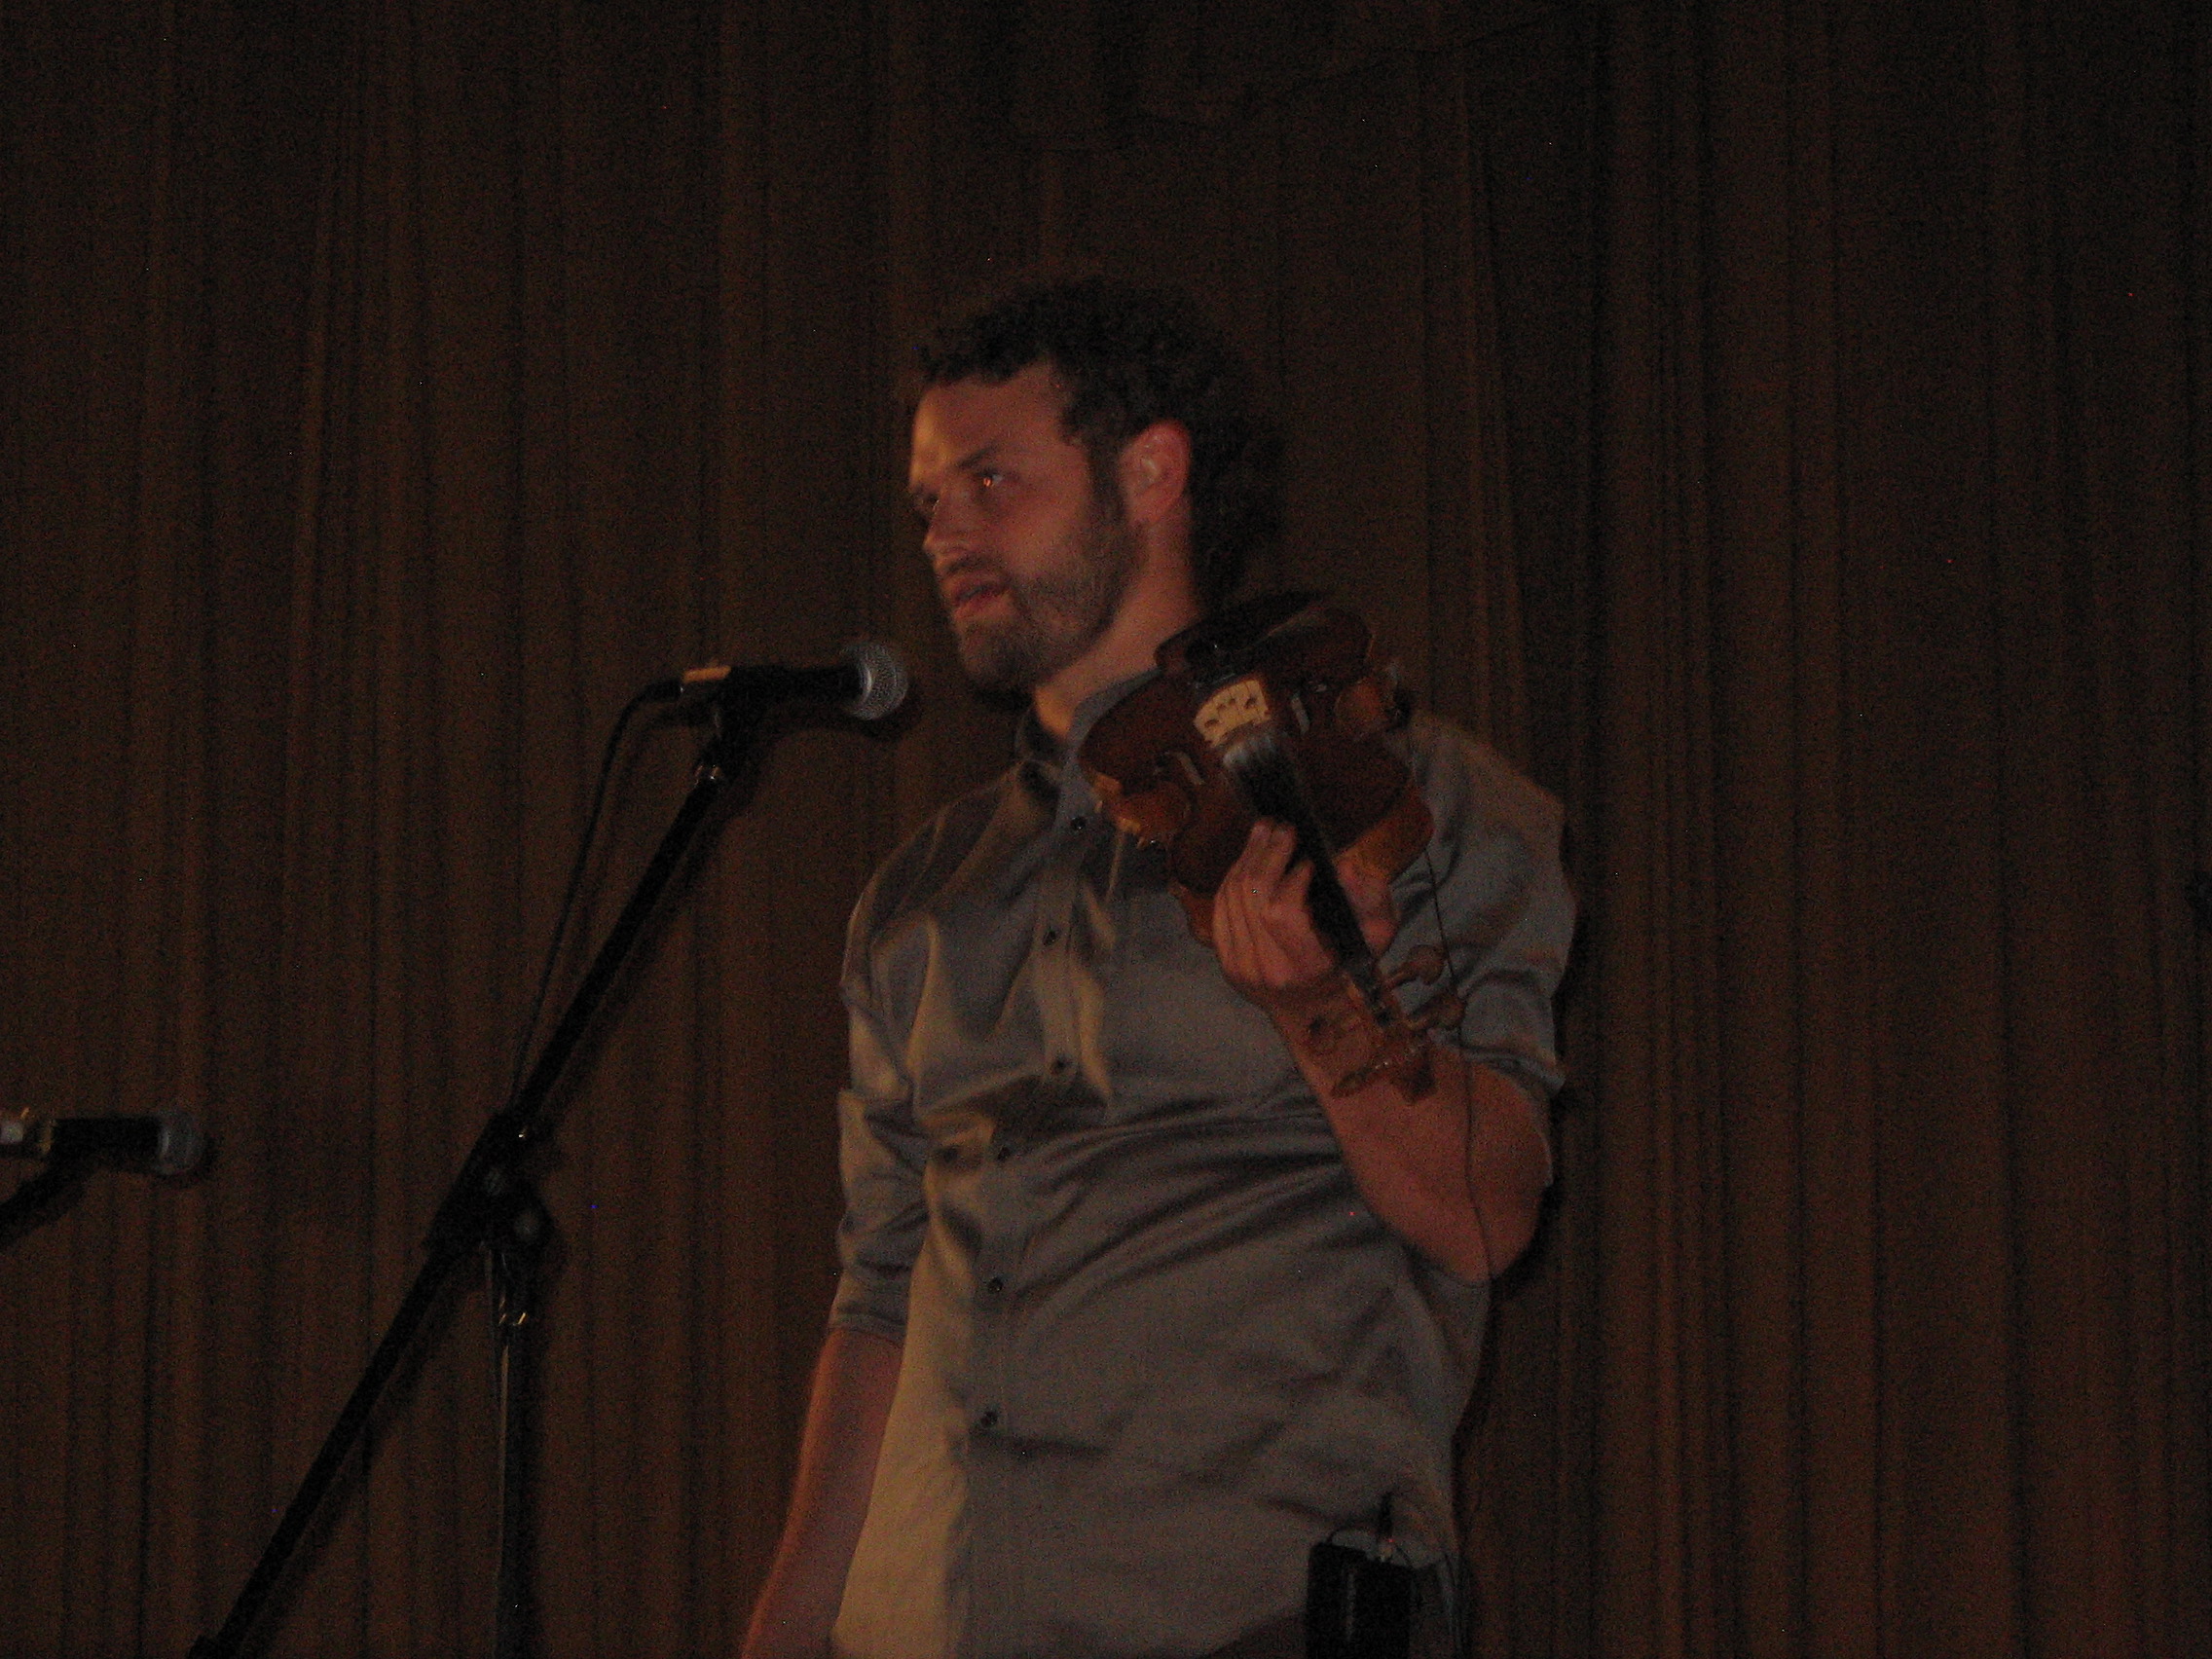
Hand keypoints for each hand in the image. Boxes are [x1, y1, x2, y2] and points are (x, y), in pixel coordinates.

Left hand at [1211, 820, 1397, 1023]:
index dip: (1292, 878)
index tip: (1309, 858)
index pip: (1282, 912)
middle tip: (1283, 828)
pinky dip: (1234, 874)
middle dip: (1267, 854)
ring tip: (1265, 831)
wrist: (1312, 1004)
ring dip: (1249, 856)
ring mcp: (1239, 965)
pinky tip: (1250, 855)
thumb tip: (1344, 867)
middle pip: (1253, 896)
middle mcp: (1266, 970)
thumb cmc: (1348, 963)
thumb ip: (1370, 899)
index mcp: (1305, 968)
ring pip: (1233, 895)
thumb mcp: (1377, 934)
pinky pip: (1221, 905)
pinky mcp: (1224, 957)